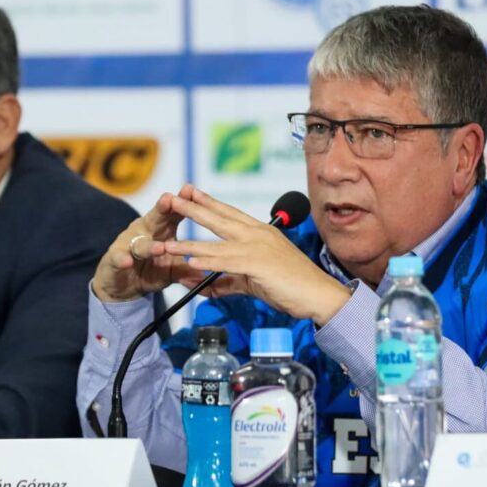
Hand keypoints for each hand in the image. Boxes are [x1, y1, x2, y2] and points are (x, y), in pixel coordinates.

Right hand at [92, 185, 205, 301]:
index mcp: (162, 229)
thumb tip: (215, 272)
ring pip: (139, 242)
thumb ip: (191, 268)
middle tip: (170, 200)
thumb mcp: (174, 270)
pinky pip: (119, 258)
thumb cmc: (152, 269)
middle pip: (155, 218)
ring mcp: (129, 245)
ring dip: (149, 244)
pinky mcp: (115, 260)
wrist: (123, 285)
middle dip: (162, 209)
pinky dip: (123, 259)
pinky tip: (127, 261)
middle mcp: (145, 232)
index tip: (192, 191)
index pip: (174, 213)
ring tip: (159, 247)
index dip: (182, 203)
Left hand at [163, 188, 350, 324]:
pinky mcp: (258, 264)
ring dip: (188, 243)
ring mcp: (257, 248)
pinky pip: (226, 262)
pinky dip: (207, 261)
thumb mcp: (256, 281)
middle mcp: (258, 235)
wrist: (319, 293)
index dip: (209, 203)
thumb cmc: (295, 285)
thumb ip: (230, 281)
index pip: (230, 213)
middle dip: (193, 209)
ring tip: (167, 242)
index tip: (191, 193)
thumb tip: (208, 287)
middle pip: (219, 219)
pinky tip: (190, 262)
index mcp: (261, 232)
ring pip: (216, 243)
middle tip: (172, 200)